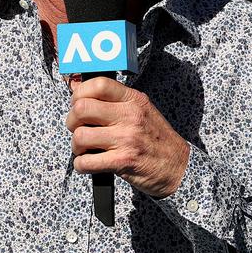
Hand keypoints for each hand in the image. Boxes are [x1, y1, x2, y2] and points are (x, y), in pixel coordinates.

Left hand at [65, 76, 189, 198]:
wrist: (179, 168)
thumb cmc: (156, 139)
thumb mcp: (142, 111)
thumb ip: (114, 101)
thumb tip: (77, 87)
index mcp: (134, 100)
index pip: (98, 84)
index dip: (80, 93)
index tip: (77, 103)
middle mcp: (130, 116)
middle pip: (81, 109)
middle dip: (72, 121)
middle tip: (78, 128)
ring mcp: (126, 139)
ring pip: (80, 136)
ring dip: (76, 146)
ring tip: (85, 149)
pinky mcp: (122, 162)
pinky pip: (86, 162)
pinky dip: (81, 165)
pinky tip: (88, 163)